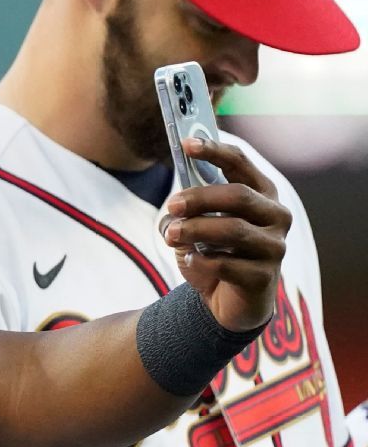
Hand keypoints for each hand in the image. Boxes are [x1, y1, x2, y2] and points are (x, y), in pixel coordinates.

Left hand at [162, 138, 290, 331]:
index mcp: (261, 194)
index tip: (186, 144)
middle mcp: (276, 216)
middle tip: (170, 205)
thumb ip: (188, 209)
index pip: (240, 163)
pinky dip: (202, 261)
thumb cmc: (213, 253)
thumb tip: (174, 206)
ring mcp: (275, 247)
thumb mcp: (197, 225)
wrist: (227, 302)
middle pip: (239, 196)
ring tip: (170, 235)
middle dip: (199, 199)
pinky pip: (229, 265)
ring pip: (234, 230)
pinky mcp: (265, 278)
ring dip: (195, 230)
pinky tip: (189, 261)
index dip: (215, 151)